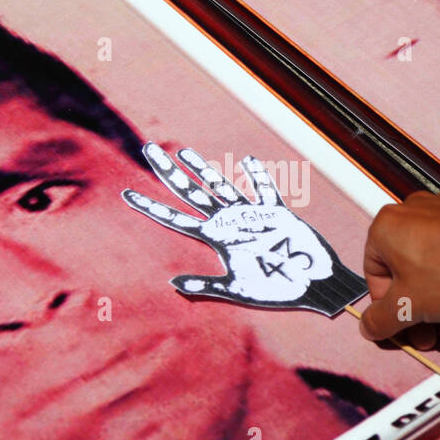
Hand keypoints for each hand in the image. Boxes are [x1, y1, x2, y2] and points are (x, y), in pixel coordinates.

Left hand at [123, 143, 366, 314]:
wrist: (312, 286)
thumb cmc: (277, 290)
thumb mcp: (237, 291)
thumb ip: (206, 286)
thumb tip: (172, 285)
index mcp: (215, 238)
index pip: (174, 218)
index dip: (150, 206)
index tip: (126, 194)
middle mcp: (228, 222)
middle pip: (191, 191)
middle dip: (168, 171)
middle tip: (149, 149)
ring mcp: (251, 215)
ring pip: (220, 184)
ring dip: (202, 168)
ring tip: (183, 151)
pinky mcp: (276, 211)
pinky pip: (264, 189)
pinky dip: (257, 175)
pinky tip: (248, 160)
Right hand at [358, 191, 439, 347]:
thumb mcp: (410, 306)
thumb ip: (382, 319)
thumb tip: (368, 326)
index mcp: (386, 228)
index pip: (375, 277)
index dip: (389, 309)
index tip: (402, 328)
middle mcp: (410, 214)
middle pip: (404, 274)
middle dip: (418, 311)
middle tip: (428, 335)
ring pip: (430, 267)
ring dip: (438, 302)